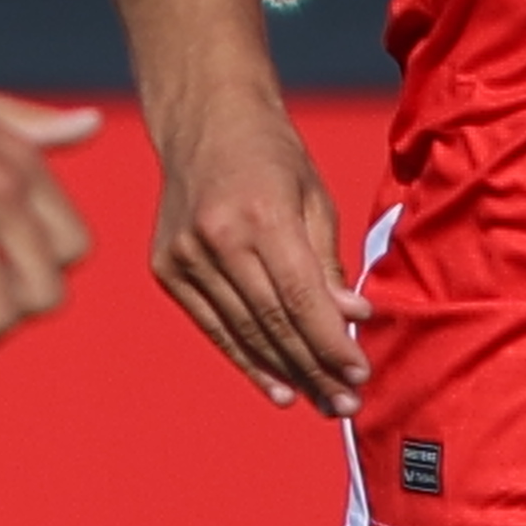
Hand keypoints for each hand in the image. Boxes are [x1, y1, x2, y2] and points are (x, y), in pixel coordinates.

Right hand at [145, 94, 365, 417]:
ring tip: (320, 402)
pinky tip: (276, 387)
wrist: (203, 121)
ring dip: (286, 373)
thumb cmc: (271, 156)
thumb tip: (352, 320)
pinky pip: (214, 326)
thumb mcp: (313, 197)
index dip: (331, 343)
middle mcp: (216, 237)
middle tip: (347, 404)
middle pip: (273, 322)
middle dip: (315, 369)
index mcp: (260, 213)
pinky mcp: (166, 269)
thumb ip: (328, 263)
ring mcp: (185, 256)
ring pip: (243, 331)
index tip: (359, 374)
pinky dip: (246, 359)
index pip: (301, 298)